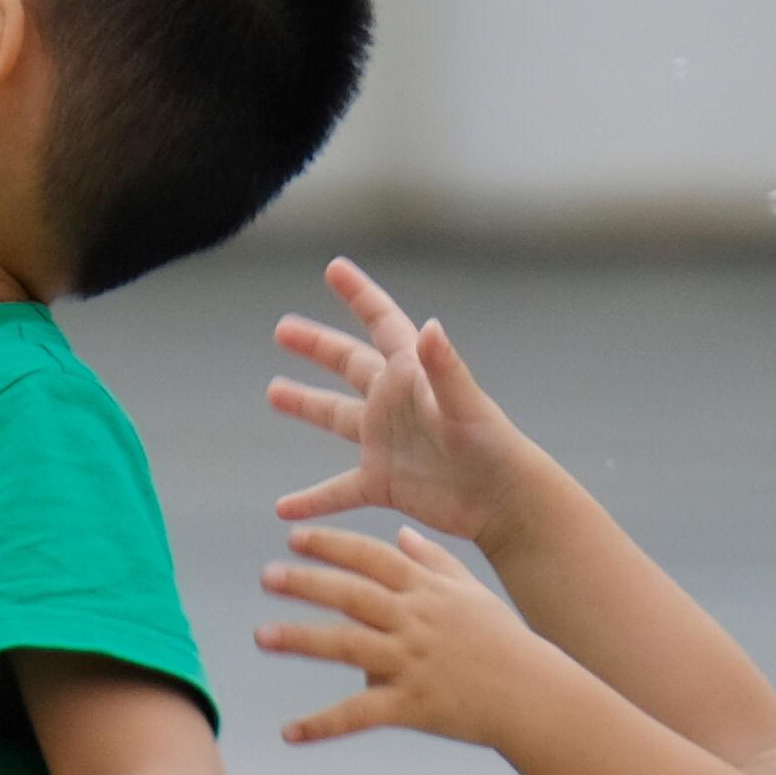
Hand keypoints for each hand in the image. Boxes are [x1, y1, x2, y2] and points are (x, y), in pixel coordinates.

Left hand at [257, 520, 553, 748]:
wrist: (534, 697)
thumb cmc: (503, 643)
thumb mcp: (472, 593)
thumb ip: (434, 561)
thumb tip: (402, 535)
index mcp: (427, 592)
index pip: (372, 559)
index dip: (333, 546)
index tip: (294, 538)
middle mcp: (416, 622)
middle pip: (353, 596)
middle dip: (307, 584)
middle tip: (267, 577)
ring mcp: (412, 664)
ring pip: (348, 647)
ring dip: (302, 640)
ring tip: (263, 636)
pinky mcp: (411, 706)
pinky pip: (359, 715)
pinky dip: (322, 725)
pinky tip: (289, 733)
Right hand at [266, 257, 544, 547]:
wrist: (502, 500)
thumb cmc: (490, 448)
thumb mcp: (463, 404)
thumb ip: (444, 366)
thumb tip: (430, 326)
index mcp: (411, 373)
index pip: (381, 322)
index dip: (359, 293)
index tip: (334, 267)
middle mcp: (394, 402)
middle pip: (348, 363)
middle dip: (316, 345)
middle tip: (282, 329)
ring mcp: (386, 442)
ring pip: (336, 417)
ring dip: (305, 403)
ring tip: (273, 391)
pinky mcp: (383, 483)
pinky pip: (338, 490)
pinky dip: (312, 499)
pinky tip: (284, 508)